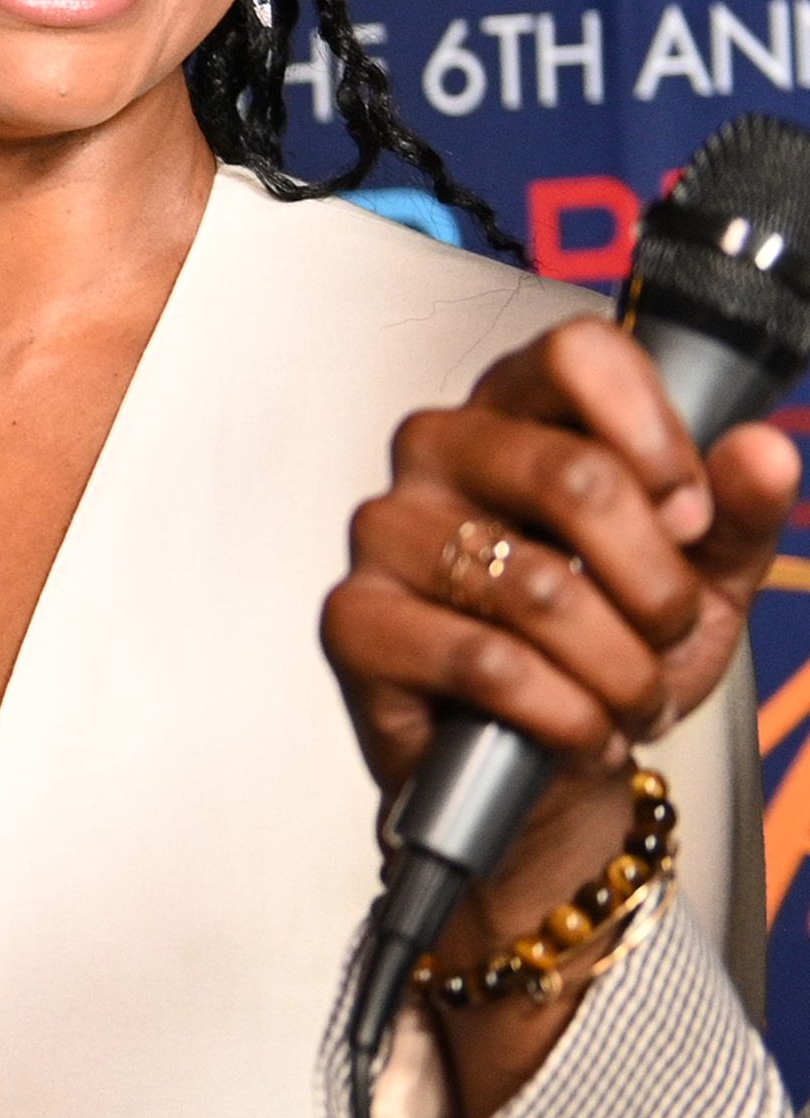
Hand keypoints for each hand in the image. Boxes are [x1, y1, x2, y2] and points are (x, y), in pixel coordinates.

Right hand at [321, 315, 796, 1117]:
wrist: (544, 764)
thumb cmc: (604, 652)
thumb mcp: (698, 577)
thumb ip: (737, 510)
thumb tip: (762, 451)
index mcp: (518, 411)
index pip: (578, 353)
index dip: (656, 432)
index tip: (690, 509)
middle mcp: (438, 452)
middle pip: (572, 475)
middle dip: (656, 582)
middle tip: (667, 629)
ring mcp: (386, 533)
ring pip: (538, 587)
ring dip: (618, 668)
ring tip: (627, 697)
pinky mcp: (354, 620)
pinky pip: (485, 662)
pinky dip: (562, 713)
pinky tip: (578, 728)